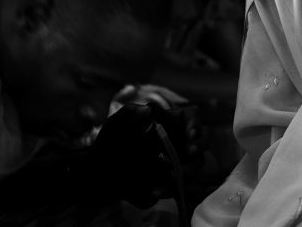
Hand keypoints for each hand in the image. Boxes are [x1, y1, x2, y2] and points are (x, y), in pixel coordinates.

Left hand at [76, 103, 195, 207]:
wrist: (100, 172)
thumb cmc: (111, 142)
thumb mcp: (116, 124)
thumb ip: (129, 112)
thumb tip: (147, 109)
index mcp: (170, 122)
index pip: (191, 117)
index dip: (195, 125)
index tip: (190, 134)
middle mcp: (179, 141)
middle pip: (201, 140)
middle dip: (199, 145)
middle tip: (190, 151)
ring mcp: (178, 161)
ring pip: (196, 164)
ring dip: (188, 170)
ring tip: (173, 176)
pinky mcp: (171, 180)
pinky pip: (179, 185)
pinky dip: (169, 189)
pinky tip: (155, 191)